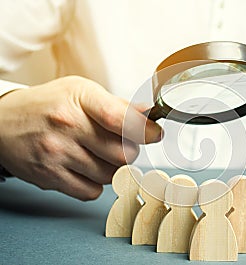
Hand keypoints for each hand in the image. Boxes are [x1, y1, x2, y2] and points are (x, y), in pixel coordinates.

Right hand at [0, 76, 161, 199]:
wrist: (4, 122)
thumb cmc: (49, 105)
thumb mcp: (81, 91)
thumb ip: (116, 105)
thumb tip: (148, 114)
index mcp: (80, 100)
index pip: (121, 119)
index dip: (146, 130)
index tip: (155, 134)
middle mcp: (67, 126)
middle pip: (123, 153)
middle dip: (131, 151)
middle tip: (124, 144)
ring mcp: (57, 154)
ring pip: (110, 175)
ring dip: (114, 168)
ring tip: (101, 154)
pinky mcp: (50, 177)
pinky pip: (91, 191)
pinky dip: (97, 183)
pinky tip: (88, 168)